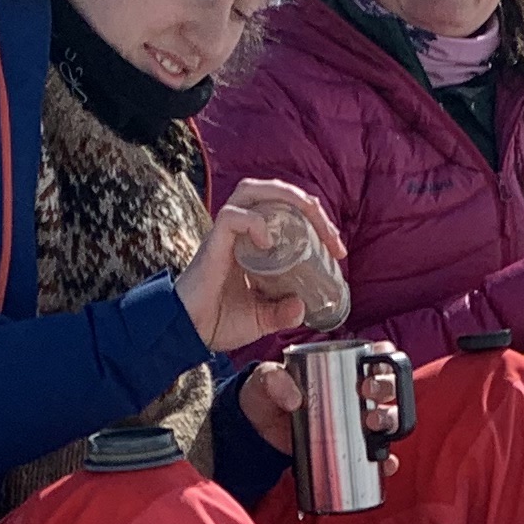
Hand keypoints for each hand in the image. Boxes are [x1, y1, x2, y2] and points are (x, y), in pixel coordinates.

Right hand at [196, 179, 351, 339]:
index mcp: (253, 242)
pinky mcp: (213, 244)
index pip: (287, 211)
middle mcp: (239, 232)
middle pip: (272, 191)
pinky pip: (233, 216)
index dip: (317, 221)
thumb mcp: (262, 319)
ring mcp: (225, 235)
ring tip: (308, 218)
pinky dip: (255, 223)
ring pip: (251, 190)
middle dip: (307, 204)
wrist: (186, 333)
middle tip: (330, 234)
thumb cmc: (217, 321)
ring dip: (285, 197)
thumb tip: (303, 307)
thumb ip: (283, 312)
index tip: (337, 250)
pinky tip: (269, 242)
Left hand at [238, 355, 405, 458]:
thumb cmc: (264, 396)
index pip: (374, 356)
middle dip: (387, 389)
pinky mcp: (350, 446)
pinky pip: (376, 453)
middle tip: (370, 393)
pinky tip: (385, 462)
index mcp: (339, 367)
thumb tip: (294, 398)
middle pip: (387, 388)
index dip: (385, 357)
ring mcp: (354, 421)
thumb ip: (273, 379)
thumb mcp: (263, 379)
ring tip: (374, 426)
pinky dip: (385, 459)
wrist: (255, 431)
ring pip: (387, 418)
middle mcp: (354, 393)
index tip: (375, 364)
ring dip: (389, 421)